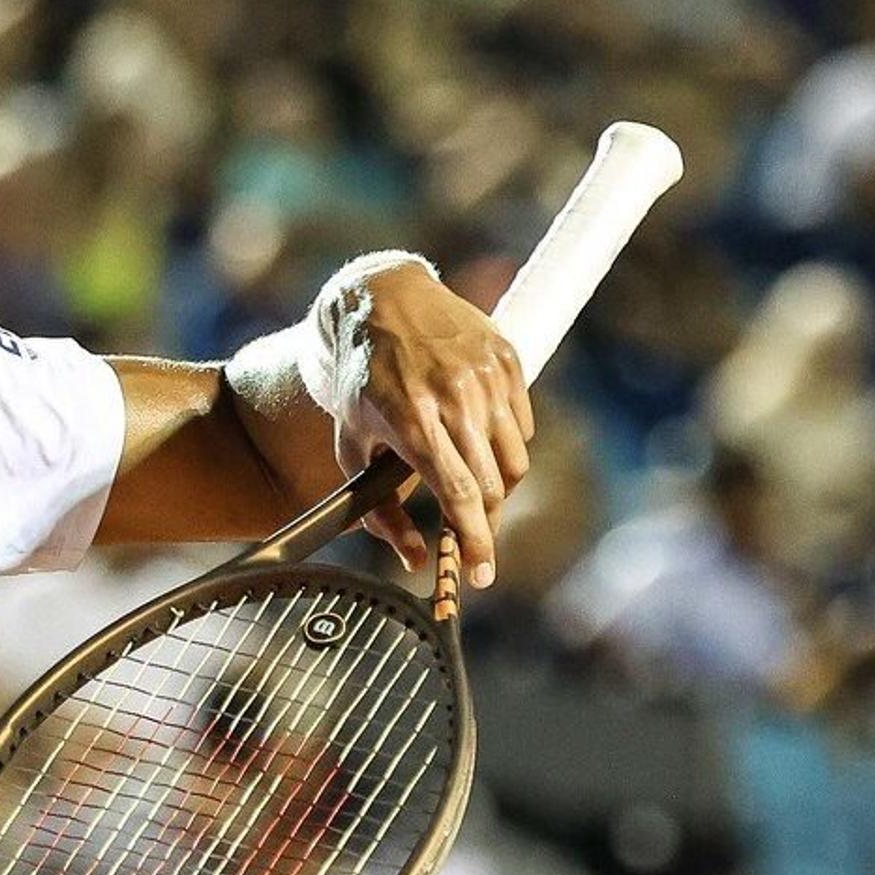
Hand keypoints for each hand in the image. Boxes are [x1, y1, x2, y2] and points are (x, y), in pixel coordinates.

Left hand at [340, 262, 532, 589]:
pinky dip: (506, 446)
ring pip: (515, 461)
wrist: (381, 300)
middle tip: (473, 540)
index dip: (475, 541)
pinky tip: (479, 439)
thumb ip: (378, 509)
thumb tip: (417, 559)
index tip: (481, 574)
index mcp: (412, 420)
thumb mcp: (351, 445)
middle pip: (492, 485)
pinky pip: (523, 427)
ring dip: (498, 486)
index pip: (459, 493)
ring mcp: (485, 377)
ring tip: (472, 484)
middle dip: (486, 523)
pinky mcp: (506, 360)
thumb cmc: (361, 381)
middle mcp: (454, 398)